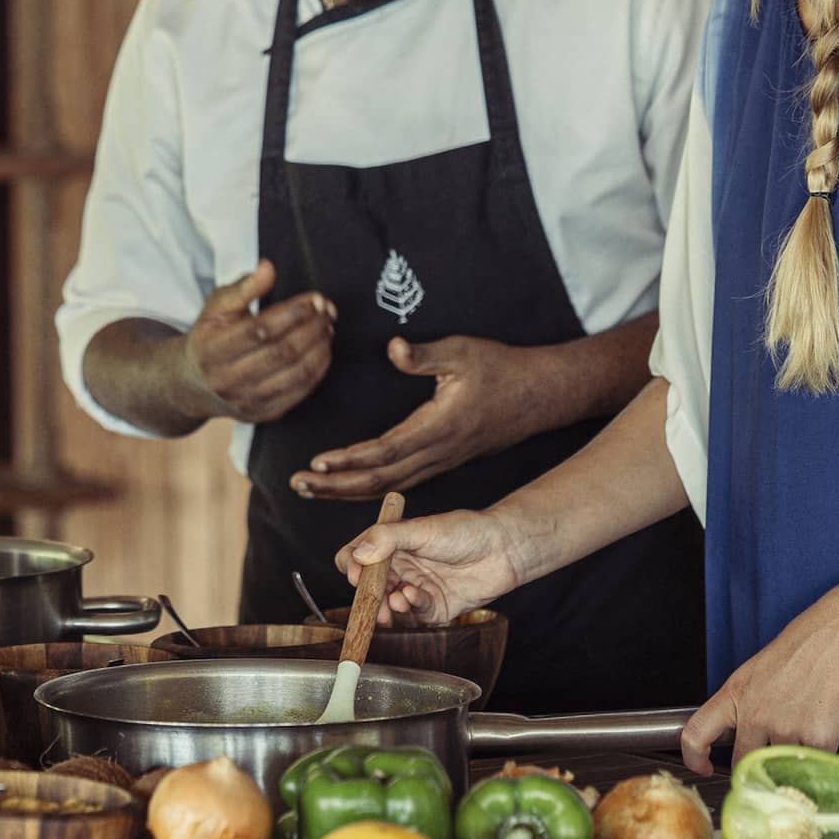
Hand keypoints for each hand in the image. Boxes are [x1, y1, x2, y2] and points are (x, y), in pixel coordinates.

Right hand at [179, 259, 334, 423]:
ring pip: (296, 374)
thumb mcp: (216, 308)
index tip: (314, 299)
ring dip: (320, 347)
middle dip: (312, 328)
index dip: (292, 313)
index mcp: (211, 351)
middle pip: (282, 353)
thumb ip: (243, 287)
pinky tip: (323, 348)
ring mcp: (246, 402)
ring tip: (328, 326)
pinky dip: (319, 367)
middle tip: (327, 310)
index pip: (260, 331)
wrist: (195, 385)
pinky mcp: (264, 414)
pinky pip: (301, 391)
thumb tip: (267, 268)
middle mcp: (226, 381)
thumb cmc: (210, 338)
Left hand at [292, 334, 536, 499]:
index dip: (350, 459)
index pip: (385, 450)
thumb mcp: (463, 351)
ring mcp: (441, 462)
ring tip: (313, 488)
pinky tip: (350, 486)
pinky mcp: (443, 461)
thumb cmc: (501, 368)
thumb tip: (393, 348)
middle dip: (336, 485)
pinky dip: (370, 488)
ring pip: (388, 487)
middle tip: (299, 484)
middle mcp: (438, 453)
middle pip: (380, 480)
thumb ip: (425, 354)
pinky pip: (401, 483)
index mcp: (439, 427)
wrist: (540, 395)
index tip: (318, 461)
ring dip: (348, 490)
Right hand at [336, 509, 519, 624]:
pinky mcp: (432, 608)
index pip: (357, 556)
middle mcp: (401, 567)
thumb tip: (358, 554)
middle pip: (369, 587)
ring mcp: (415, 588)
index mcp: (393, 544)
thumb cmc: (466, 531)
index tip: (356, 574)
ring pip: (388, 605)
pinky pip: (413, 615)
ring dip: (387, 606)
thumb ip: (388, 538)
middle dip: (368, 596)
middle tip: (372, 600)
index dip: (351, 566)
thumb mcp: (424, 529)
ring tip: (396, 600)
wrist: (503, 549)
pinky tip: (414, 597)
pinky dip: (410, 608)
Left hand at [679, 591, 838, 774]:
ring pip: (781, 765)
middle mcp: (755, 714)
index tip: (703, 766)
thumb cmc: (806, 645)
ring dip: (794, 753)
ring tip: (809, 720)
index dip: (693, 757)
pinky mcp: (816, 738)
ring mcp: (785, 728)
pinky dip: (821, 751)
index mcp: (736, 694)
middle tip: (775, 747)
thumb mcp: (760, 670)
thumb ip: (747, 703)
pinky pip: (814, 763)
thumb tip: (743, 734)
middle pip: (742, 762)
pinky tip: (826, 724)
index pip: (696, 733)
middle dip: (756, 763)